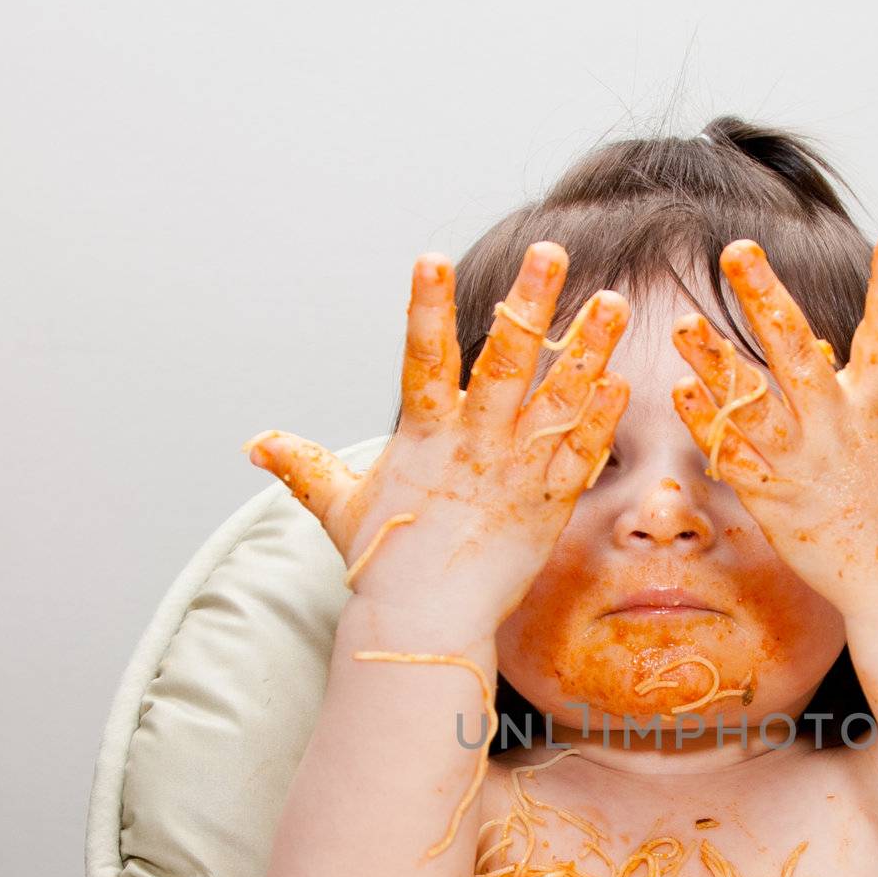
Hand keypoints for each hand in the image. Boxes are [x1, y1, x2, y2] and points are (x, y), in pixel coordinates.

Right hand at [246, 243, 629, 624]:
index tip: (430, 257)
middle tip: (551, 253)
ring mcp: (517, 473)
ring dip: (587, 349)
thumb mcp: (340, 509)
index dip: (425, 308)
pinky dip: (601, 419)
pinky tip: (621, 382)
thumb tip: (257, 444)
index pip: (421, 358)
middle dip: (528, 305)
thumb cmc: (384, 567)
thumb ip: (308, 467)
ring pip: (557, 399)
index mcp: (424, 436)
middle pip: (505, 363)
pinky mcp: (549, 505)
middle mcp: (474, 445)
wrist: (427, 623)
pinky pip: (581, 455)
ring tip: (611, 303)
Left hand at [669, 230, 877, 619]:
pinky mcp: (773, 500)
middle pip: (794, 353)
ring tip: (682, 323)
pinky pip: (733, 457)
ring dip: (713, 361)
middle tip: (737, 251)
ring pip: (748, 402)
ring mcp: (799, 465)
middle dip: (765, 298)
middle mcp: (834, 430)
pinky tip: (683, 392)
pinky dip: (708, 426)